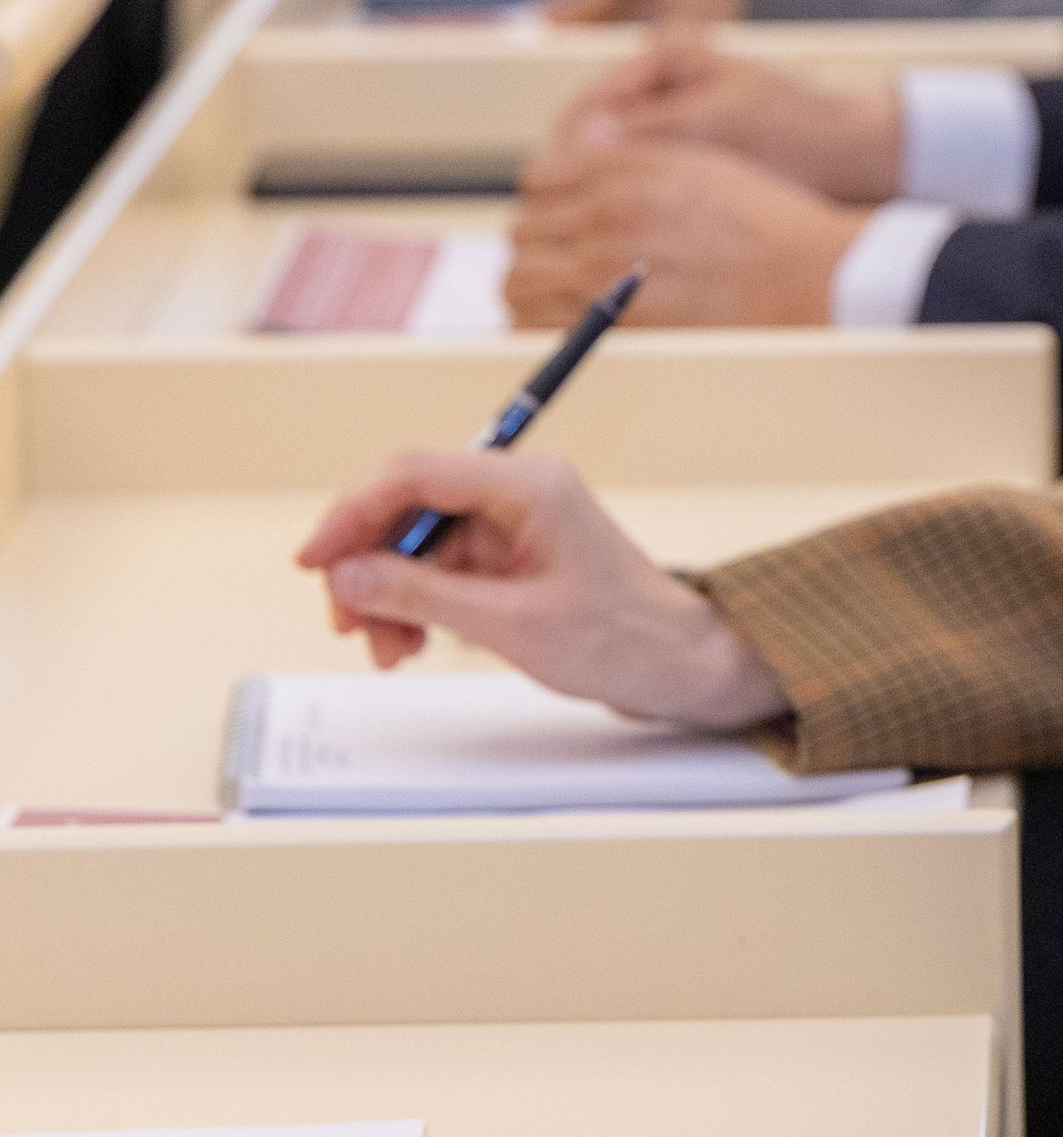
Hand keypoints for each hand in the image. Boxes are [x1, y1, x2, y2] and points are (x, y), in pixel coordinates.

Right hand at [296, 451, 787, 727]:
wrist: (674, 662)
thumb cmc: (617, 637)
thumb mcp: (509, 623)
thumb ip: (422, 595)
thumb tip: (347, 576)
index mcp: (528, 484)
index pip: (415, 474)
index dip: (353, 512)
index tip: (314, 562)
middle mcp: (519, 490)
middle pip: (409, 506)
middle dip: (369, 566)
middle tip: (347, 626)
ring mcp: (514, 521)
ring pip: (418, 543)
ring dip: (390, 595)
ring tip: (391, 650)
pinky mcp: (511, 553)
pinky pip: (440, 566)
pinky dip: (416, 603)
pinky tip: (412, 642)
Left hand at [509, 135, 862, 327]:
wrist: (806, 274)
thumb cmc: (764, 219)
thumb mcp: (699, 158)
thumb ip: (631, 151)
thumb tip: (587, 130)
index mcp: (626, 174)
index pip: (539, 179)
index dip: (547, 196)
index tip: (563, 211)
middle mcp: (607, 220)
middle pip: (523, 231)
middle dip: (537, 242)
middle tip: (563, 256)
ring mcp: (607, 275)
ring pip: (520, 281)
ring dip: (530, 285)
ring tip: (559, 292)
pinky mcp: (616, 324)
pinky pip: (540, 326)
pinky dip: (541, 325)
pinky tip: (566, 322)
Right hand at [553, 30, 904, 199]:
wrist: (848, 153)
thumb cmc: (792, 129)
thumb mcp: (717, 124)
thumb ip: (649, 126)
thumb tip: (582, 135)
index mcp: (665, 51)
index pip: (592, 98)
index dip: (572, 145)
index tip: (559, 187)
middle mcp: (659, 78)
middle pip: (593, 128)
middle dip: (580, 171)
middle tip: (567, 219)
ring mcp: (668, 113)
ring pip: (610, 157)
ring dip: (601, 191)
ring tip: (592, 231)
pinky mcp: (680, 148)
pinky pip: (637, 174)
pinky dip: (628, 199)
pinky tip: (626, 232)